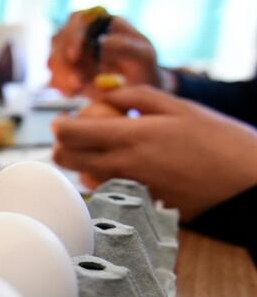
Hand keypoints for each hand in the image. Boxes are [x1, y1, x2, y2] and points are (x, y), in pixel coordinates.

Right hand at [48, 11, 159, 96]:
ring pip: (53, 61)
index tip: (74, 57)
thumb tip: (102, 41)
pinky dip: (62, 87)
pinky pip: (54, 78)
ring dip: (62, 77)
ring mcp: (68, 52)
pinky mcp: (64, 72)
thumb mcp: (143, 55)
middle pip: (58, 40)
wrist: (136, 89)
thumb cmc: (143, 67)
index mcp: (99, 20)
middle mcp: (79, 33)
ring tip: (80, 90)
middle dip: (64, 63)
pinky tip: (75, 93)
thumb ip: (126, 47)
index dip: (72, 37)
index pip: (77, 20)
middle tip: (76, 83)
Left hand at [52, 86, 256, 221]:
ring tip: (106, 149)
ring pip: (82, 177)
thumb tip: (104, 92)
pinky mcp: (139, 205)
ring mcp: (129, 189)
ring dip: (83, 162)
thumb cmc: (220, 140)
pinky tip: (125, 168)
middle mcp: (123, 165)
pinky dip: (104, 178)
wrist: (248, 184)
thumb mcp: (179, 106)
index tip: (62, 120)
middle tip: (80, 134)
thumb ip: (136, 96)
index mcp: (131, 136)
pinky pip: (106, 192)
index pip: (71, 134)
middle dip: (64, 145)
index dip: (59, 126)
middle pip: (66, 159)